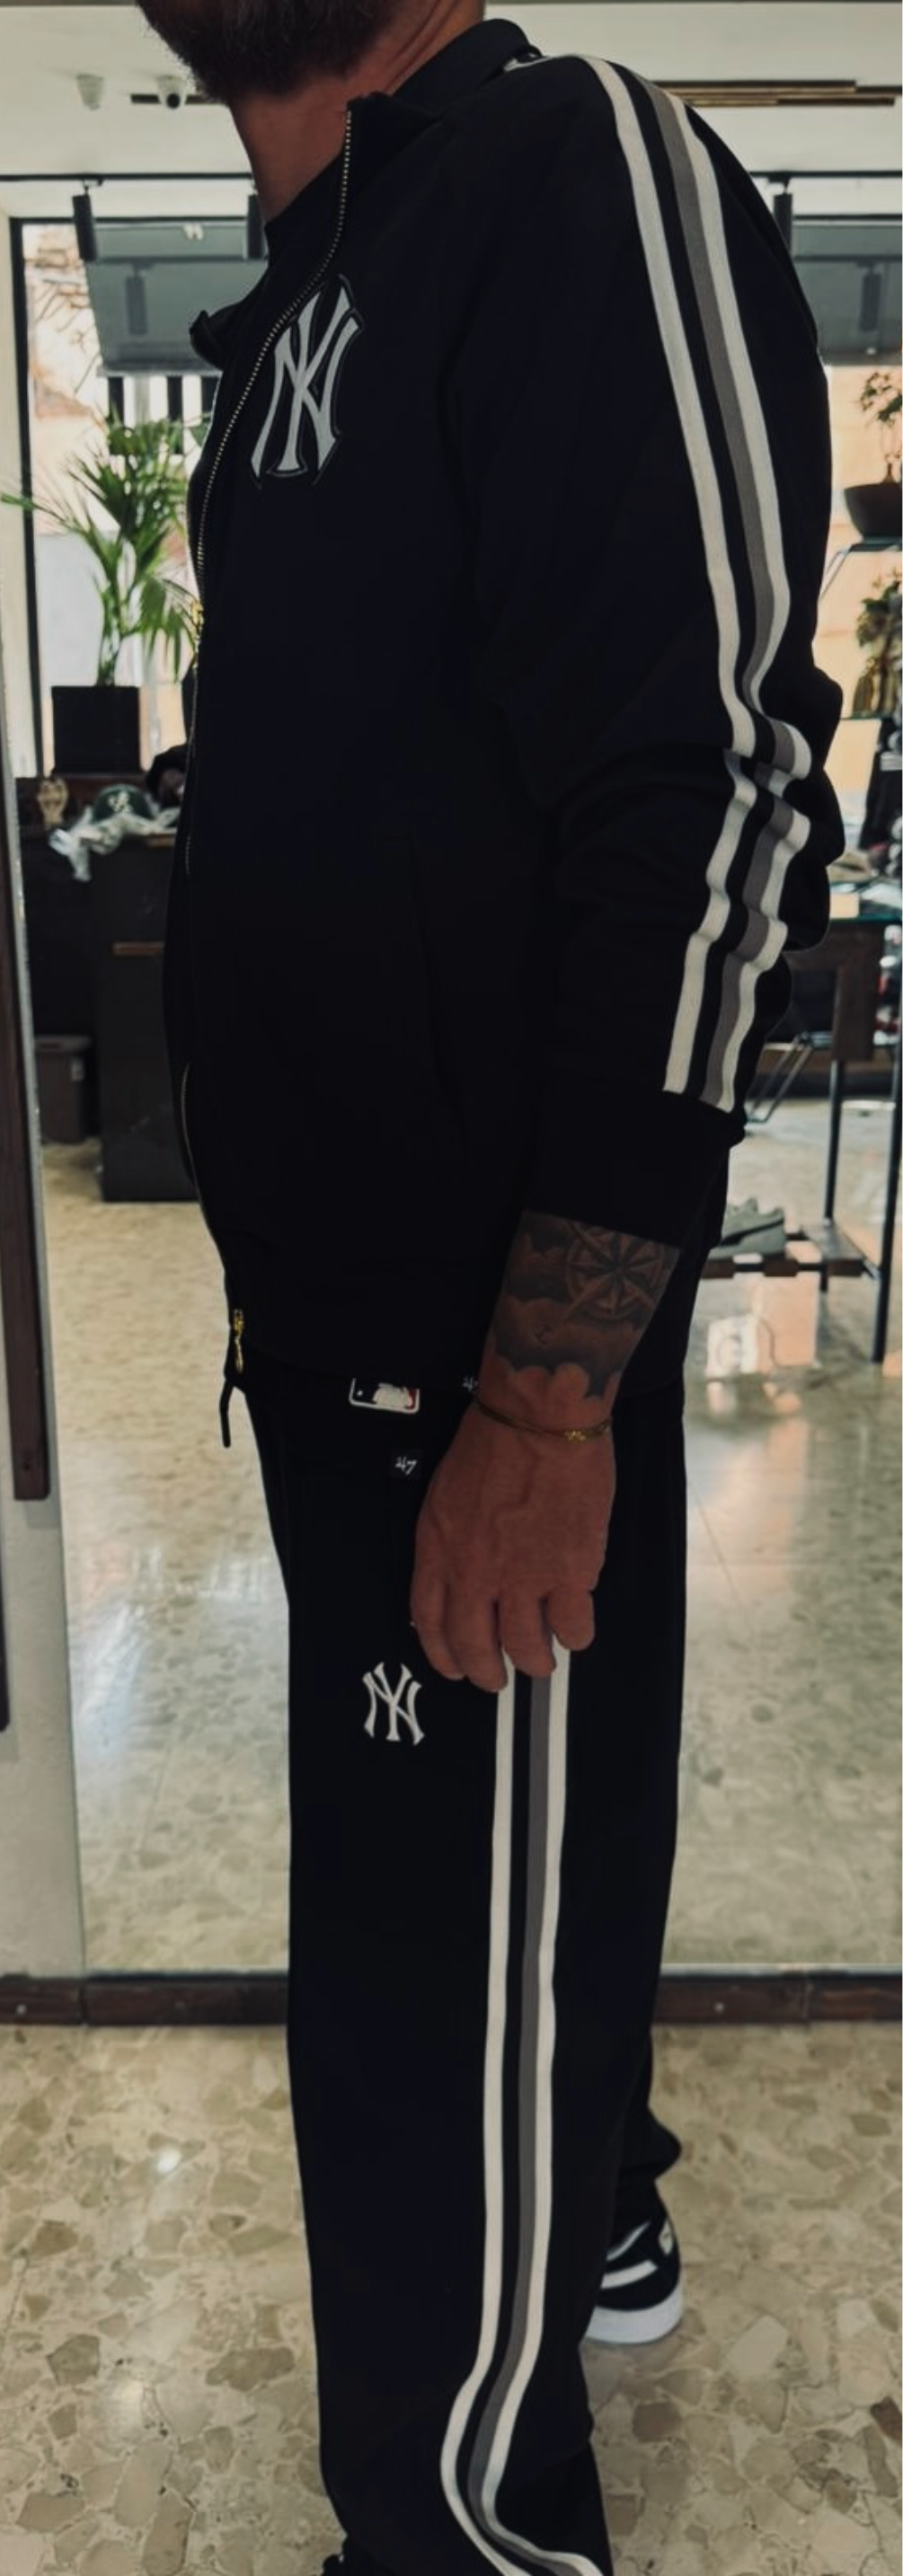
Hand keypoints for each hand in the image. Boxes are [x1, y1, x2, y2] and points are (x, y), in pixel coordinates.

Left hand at [410, 1401, 614, 1693]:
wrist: (539, 1418)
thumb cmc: (494, 1441)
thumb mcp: (444, 1493)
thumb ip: (448, 1541)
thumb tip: (459, 1575)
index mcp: (439, 1551)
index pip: (431, 1623)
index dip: (442, 1655)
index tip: (453, 1668)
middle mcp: (476, 1573)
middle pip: (475, 1646)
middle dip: (486, 1673)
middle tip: (498, 1679)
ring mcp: (523, 1576)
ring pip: (526, 1646)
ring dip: (535, 1661)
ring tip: (543, 1662)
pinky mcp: (569, 1571)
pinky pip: (573, 1624)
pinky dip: (576, 1635)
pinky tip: (577, 1632)